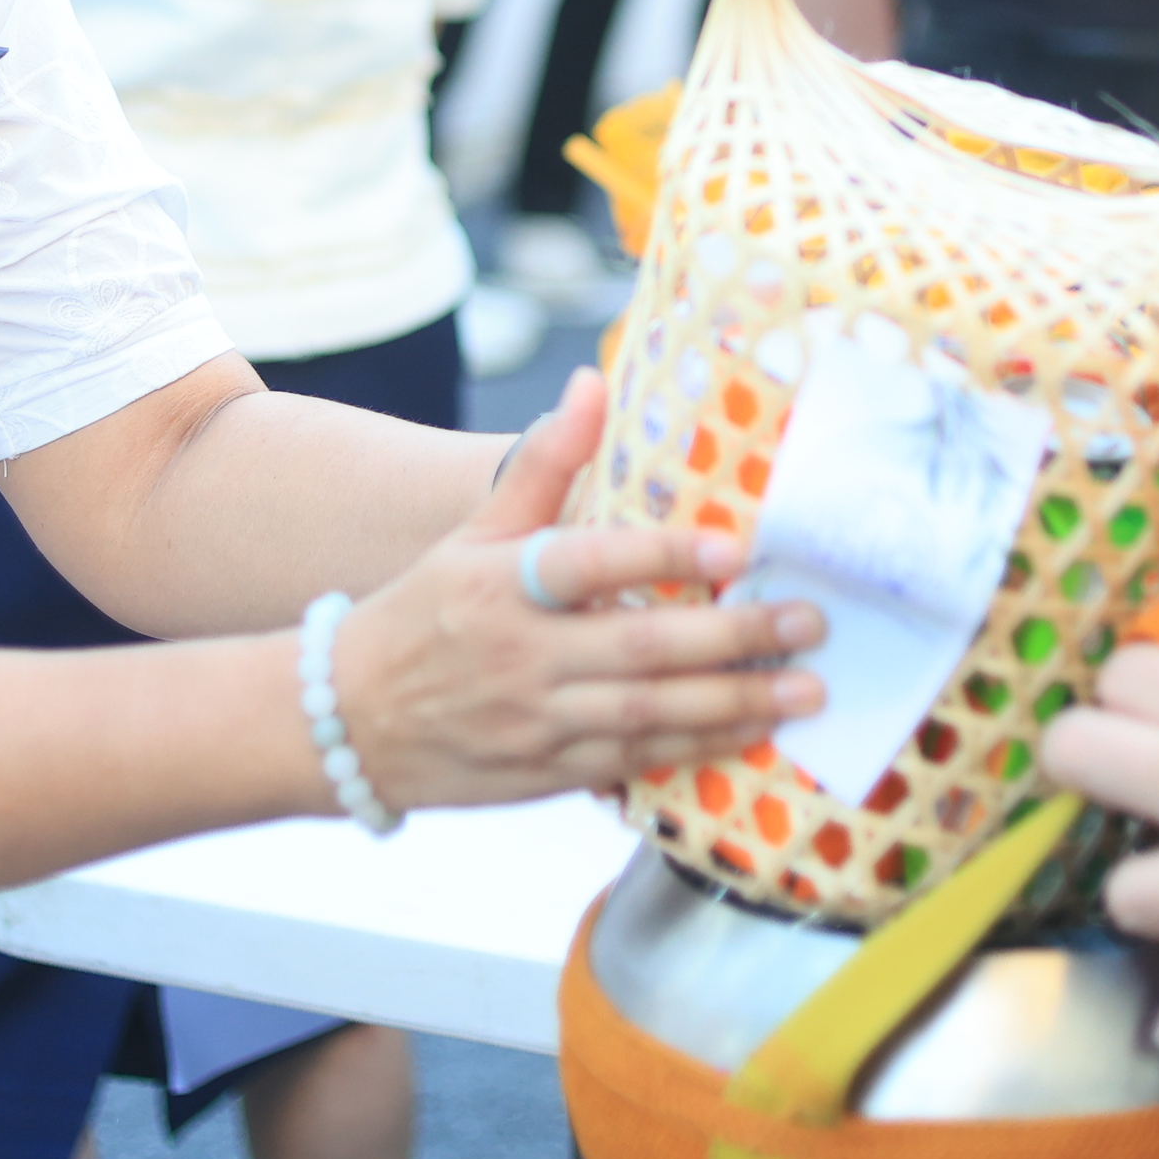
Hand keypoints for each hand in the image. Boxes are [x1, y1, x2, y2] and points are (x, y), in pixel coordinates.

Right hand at [329, 368, 823, 808]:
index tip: (734, 549)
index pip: (591, 563)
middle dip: (734, 638)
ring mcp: (536, 723)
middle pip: (641, 647)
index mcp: (501, 585)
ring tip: (804, 688)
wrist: (350, 723)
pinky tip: (750, 735)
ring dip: (734, 704)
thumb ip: (544, 465)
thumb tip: (592, 384)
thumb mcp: (473, 534)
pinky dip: (695, 750)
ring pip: (651, 715)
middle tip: (808, 622)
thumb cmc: (425, 613)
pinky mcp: (546, 775)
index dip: (663, 557)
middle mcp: (521, 656)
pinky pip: (634, 763)